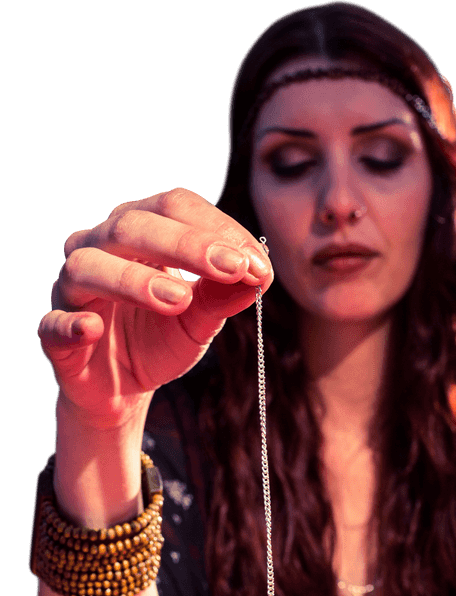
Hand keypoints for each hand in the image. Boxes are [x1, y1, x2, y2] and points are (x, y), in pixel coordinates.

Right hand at [38, 188, 272, 429]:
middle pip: (133, 226)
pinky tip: (93, 327)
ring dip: (134, 281)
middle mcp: (99, 247)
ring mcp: (72, 288)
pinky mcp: (55, 332)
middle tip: (233, 269)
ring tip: (178, 300)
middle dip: (188, 245)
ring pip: (89, 266)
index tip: (258, 262)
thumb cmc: (160, 339)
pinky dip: (72, 324)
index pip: (173, 207)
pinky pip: (55, 322)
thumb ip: (223, 298)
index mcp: (138, 232)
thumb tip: (260, 276)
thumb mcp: (200, 321)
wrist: (123, 388)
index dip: (217, 228)